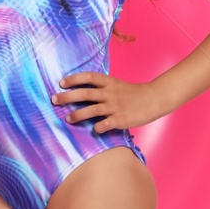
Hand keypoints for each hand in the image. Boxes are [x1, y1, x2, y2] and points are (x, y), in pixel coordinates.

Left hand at [51, 72, 172, 132]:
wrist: (155, 99)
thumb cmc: (134, 93)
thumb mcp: (117, 84)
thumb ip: (102, 87)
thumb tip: (82, 91)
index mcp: (109, 82)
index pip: (88, 77)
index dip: (73, 79)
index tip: (61, 83)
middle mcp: (110, 93)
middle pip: (84, 93)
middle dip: (67, 97)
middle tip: (54, 100)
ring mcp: (115, 106)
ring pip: (91, 110)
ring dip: (77, 115)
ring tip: (67, 119)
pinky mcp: (121, 119)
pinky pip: (105, 124)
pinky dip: (97, 128)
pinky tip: (93, 131)